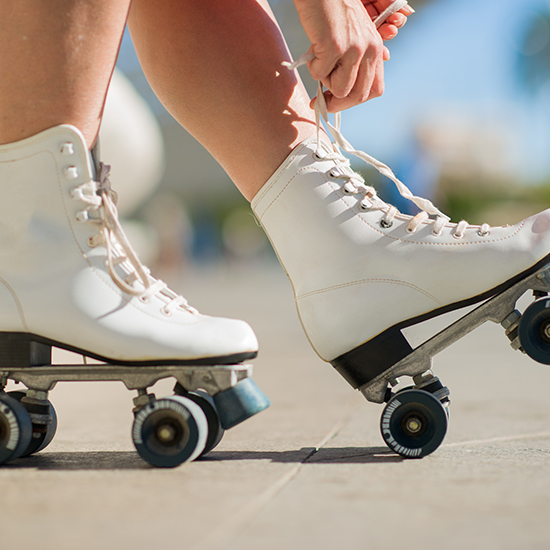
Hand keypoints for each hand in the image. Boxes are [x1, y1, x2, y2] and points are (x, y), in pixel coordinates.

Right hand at [292, 0, 411, 111]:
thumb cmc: (331, 13)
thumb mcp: (352, 37)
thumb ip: (355, 62)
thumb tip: (343, 93)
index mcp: (376, 48)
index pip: (374, 90)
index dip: (354, 101)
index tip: (338, 102)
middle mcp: (369, 49)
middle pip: (358, 96)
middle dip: (337, 104)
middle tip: (320, 102)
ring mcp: (353, 49)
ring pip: (339, 89)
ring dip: (323, 81)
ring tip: (318, 60)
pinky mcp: (335, 47)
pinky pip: (319, 75)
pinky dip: (312, 67)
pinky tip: (312, 50)